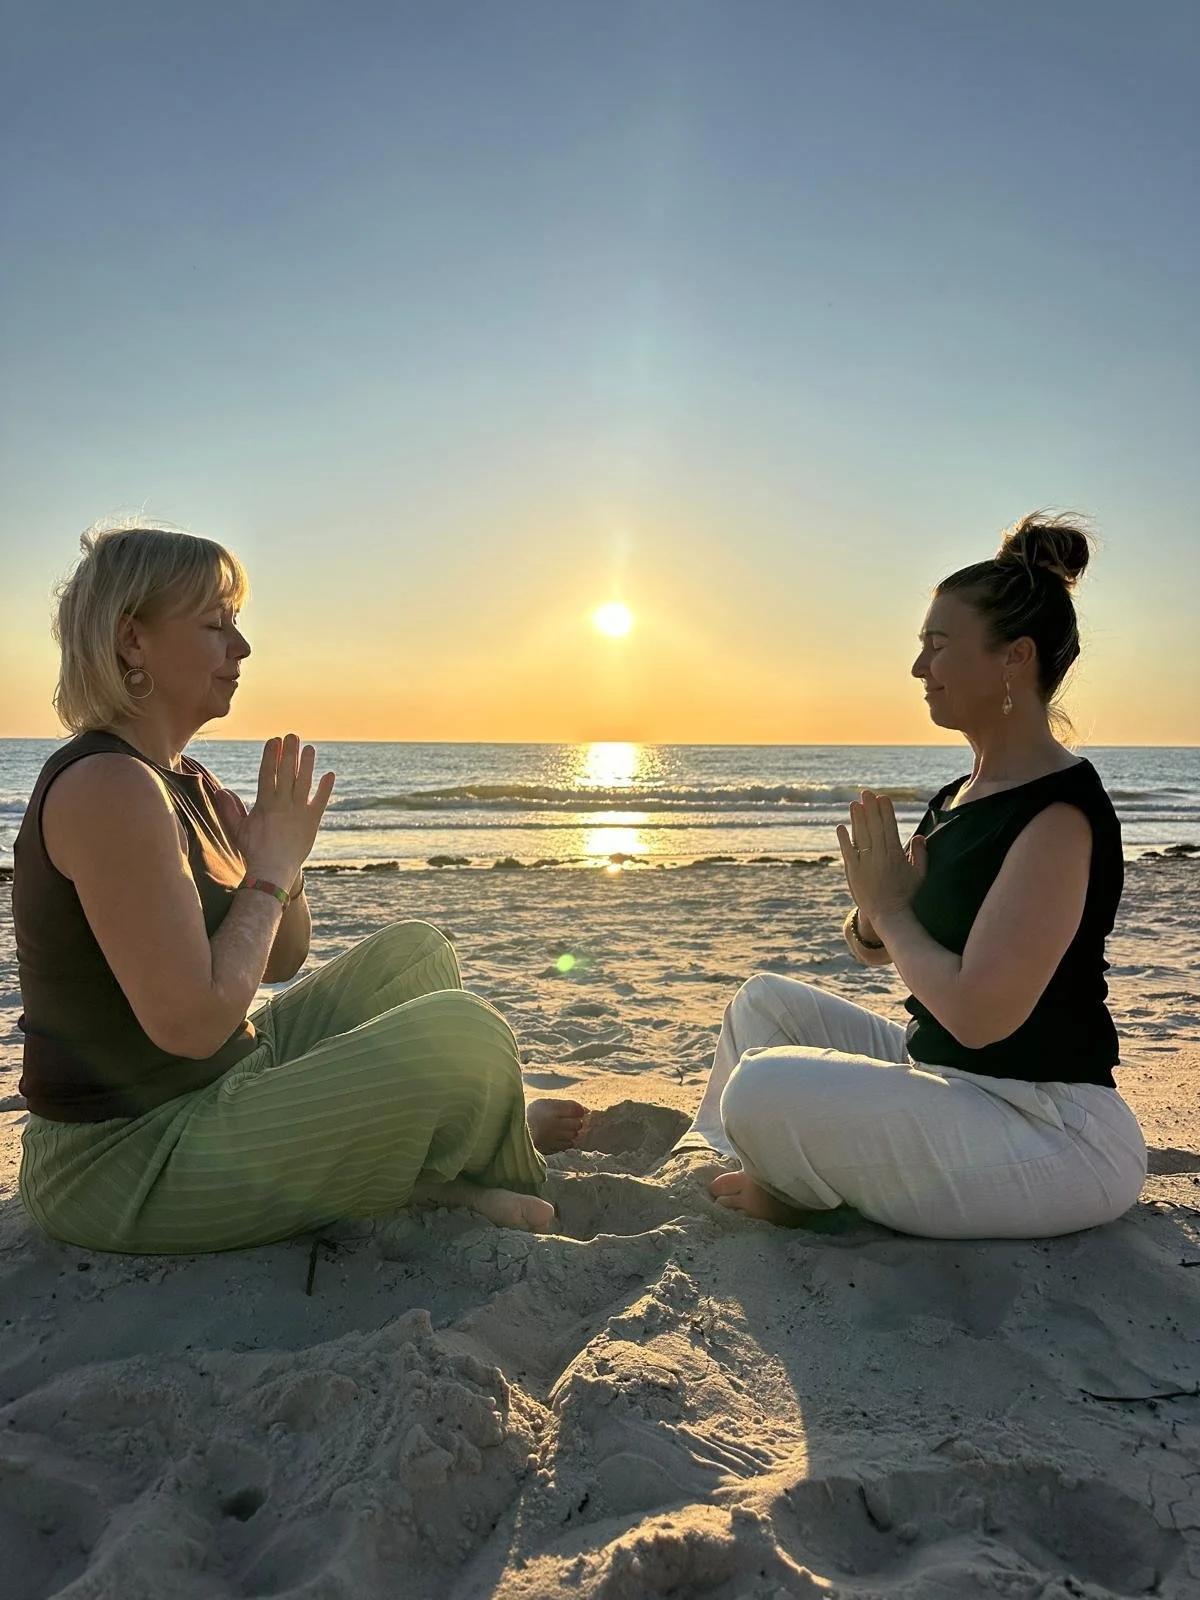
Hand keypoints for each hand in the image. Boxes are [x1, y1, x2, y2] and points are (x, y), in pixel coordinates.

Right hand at [213, 735, 334, 887]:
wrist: (273, 871)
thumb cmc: (253, 851)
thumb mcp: (238, 830)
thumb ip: (229, 809)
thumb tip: (219, 790)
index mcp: (265, 804)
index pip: (267, 773)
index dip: (271, 755)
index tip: (273, 740)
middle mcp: (283, 805)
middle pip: (286, 773)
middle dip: (289, 753)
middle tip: (292, 736)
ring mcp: (299, 812)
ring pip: (304, 782)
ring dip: (307, 764)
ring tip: (309, 748)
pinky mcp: (312, 822)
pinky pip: (321, 801)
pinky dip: (326, 788)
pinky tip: (330, 774)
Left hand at [837, 790, 926, 923]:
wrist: (889, 916)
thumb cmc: (906, 895)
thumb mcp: (919, 874)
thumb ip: (920, 854)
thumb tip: (920, 836)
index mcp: (896, 855)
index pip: (890, 827)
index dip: (886, 811)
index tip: (882, 797)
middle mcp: (881, 857)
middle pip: (874, 827)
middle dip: (870, 808)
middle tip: (866, 792)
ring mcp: (866, 864)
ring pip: (861, 837)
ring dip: (857, 819)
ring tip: (854, 804)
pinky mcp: (853, 873)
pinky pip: (848, 852)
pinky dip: (844, 839)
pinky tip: (841, 827)